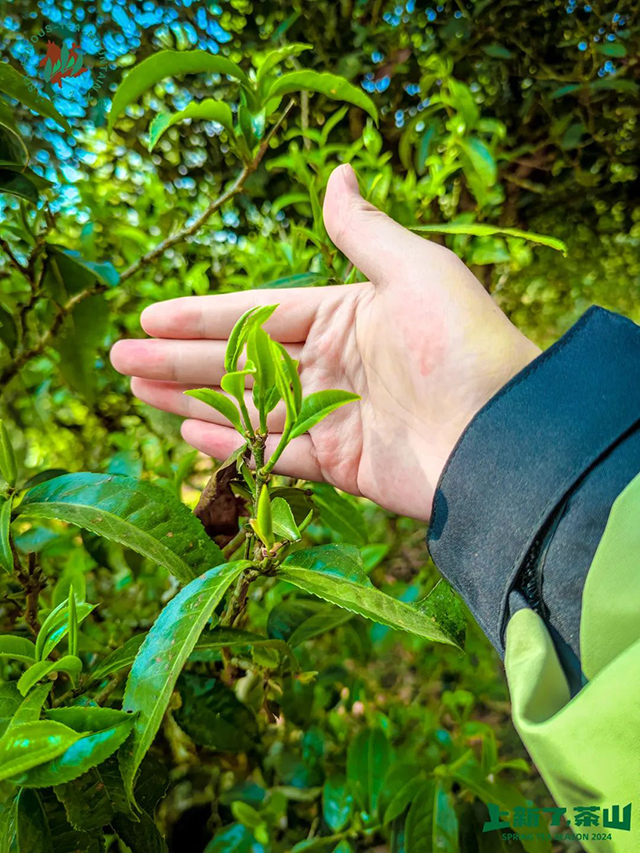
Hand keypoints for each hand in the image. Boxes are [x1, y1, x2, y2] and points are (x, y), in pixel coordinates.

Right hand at [110, 164, 538, 520]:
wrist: (502, 436)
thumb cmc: (461, 344)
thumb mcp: (413, 271)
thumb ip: (363, 231)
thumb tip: (341, 174)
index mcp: (347, 316)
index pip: (258, 312)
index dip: (201, 315)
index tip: (149, 315)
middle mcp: (336, 366)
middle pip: (241, 361)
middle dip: (179, 359)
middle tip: (120, 359)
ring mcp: (335, 417)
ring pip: (248, 407)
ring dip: (192, 399)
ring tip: (138, 392)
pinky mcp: (341, 465)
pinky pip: (273, 452)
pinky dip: (231, 445)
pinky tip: (187, 433)